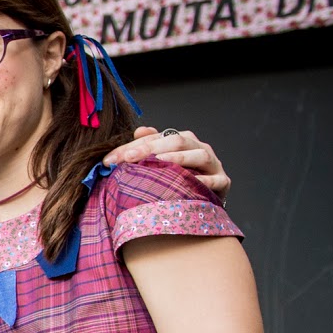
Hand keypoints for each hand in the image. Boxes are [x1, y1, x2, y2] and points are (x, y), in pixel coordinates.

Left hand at [104, 126, 230, 198]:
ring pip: (199, 155)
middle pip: (177, 141)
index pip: (155, 138)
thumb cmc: (177, 182)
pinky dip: (203, 181)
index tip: (110, 160)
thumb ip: (147, 147)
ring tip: (160, 162)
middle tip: (129, 158)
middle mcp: (199, 148)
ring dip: (179, 158)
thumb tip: (139, 130)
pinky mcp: (223, 182)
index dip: (131, 147)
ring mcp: (213, 165)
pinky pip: (215, 180)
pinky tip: (189, 183)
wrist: (203, 203)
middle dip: (151, 148)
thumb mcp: (159, 166)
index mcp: (181, 141)